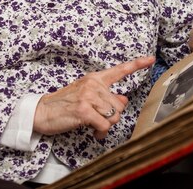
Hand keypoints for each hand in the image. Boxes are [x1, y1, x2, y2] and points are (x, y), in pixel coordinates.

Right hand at [33, 56, 154, 139]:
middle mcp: (93, 84)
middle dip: (112, 117)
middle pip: (119, 105)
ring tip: (95, 126)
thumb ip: (105, 97)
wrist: (41, 111)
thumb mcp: (85, 96)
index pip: (119, 70)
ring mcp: (88, 96)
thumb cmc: (64, 104)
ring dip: (106, 126)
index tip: (150, 59)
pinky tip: (94, 131)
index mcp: (94, 78)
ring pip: (114, 116)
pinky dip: (101, 132)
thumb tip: (124, 100)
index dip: (137, 65)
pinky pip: (105, 125)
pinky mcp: (83, 110)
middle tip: (99, 120)